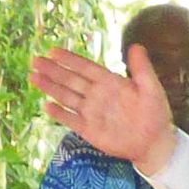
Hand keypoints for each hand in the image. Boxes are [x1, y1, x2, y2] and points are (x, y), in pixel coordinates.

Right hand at [29, 45, 178, 171]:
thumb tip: (136, 45)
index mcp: (109, 82)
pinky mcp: (89, 130)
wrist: (154, 143)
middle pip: (70, 80)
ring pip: (66, 97)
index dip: (69, 59)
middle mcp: (96, 95)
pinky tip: (46, 105)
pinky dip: (59, 114)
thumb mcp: (151, 88)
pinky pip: (70, 120)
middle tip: (34, 61)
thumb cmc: (155, 114)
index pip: (85, 67)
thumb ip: (141, 68)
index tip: (52, 50)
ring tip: (33, 77)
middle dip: (52, 70)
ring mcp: (91, 112)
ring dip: (50, 87)